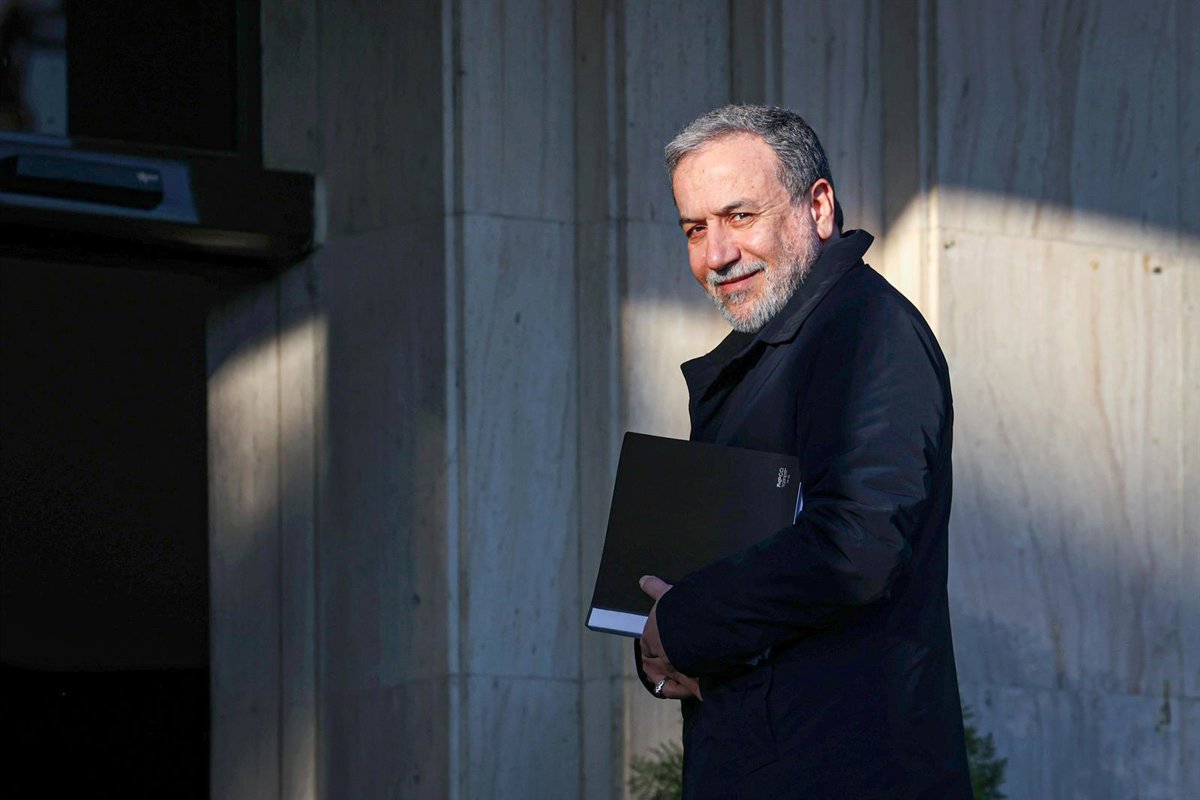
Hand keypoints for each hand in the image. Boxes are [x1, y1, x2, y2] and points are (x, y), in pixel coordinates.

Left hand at [638, 575, 702, 700]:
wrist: (710, 625)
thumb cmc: (687, 608)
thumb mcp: (669, 594)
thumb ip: (656, 588)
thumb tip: (643, 580)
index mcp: (652, 637)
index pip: (645, 644)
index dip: (650, 645)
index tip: (656, 644)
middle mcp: (660, 659)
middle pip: (652, 666)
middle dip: (655, 665)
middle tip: (664, 662)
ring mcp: (676, 674)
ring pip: (664, 683)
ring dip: (665, 680)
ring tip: (670, 677)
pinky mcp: (693, 684)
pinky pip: (683, 692)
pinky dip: (683, 691)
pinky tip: (686, 690)